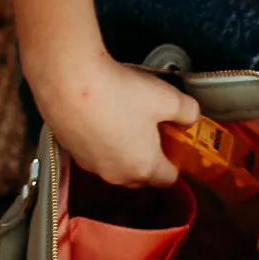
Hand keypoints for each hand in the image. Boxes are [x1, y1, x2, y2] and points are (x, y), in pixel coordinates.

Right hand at [27, 51, 199, 186]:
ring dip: (122, 149)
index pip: (168, 178)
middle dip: (149, 158)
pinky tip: (101, 113)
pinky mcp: (70, 150)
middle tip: (152, 129)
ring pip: (114, 165)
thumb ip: (188, 112)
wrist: (68, 81)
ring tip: (124, 118)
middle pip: (140, 176)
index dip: (176, 161)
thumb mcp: (168, 98)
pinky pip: (93, 152)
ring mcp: (90, 164)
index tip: (175, 143)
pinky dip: (99, 140)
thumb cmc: (118, 92)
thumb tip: (190, 117)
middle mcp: (115, 174)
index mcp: (143, 167)